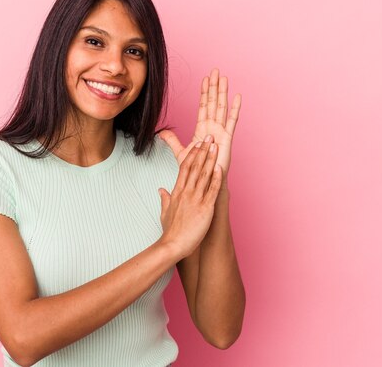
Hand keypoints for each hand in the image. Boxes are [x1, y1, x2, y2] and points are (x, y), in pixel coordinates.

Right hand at [157, 137, 223, 258]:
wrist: (173, 244)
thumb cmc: (170, 231)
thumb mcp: (164, 212)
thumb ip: (164, 199)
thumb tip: (161, 190)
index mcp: (176, 192)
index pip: (184, 167)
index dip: (192, 154)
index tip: (197, 145)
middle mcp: (186, 192)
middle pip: (195, 166)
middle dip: (203, 150)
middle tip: (209, 137)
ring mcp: (195, 199)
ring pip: (204, 174)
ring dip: (210, 159)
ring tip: (215, 146)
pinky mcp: (205, 208)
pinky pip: (212, 190)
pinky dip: (216, 178)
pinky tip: (220, 167)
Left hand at [160, 68, 240, 185]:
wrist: (206, 182)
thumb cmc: (197, 169)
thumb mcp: (182, 153)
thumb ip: (172, 141)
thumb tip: (161, 132)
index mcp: (203, 129)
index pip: (203, 106)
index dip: (204, 92)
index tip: (204, 79)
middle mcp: (213, 127)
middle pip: (213, 102)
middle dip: (214, 86)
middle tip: (215, 71)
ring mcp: (221, 131)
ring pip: (222, 107)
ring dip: (223, 92)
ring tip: (224, 78)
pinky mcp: (227, 139)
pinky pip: (231, 121)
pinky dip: (235, 109)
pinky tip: (238, 96)